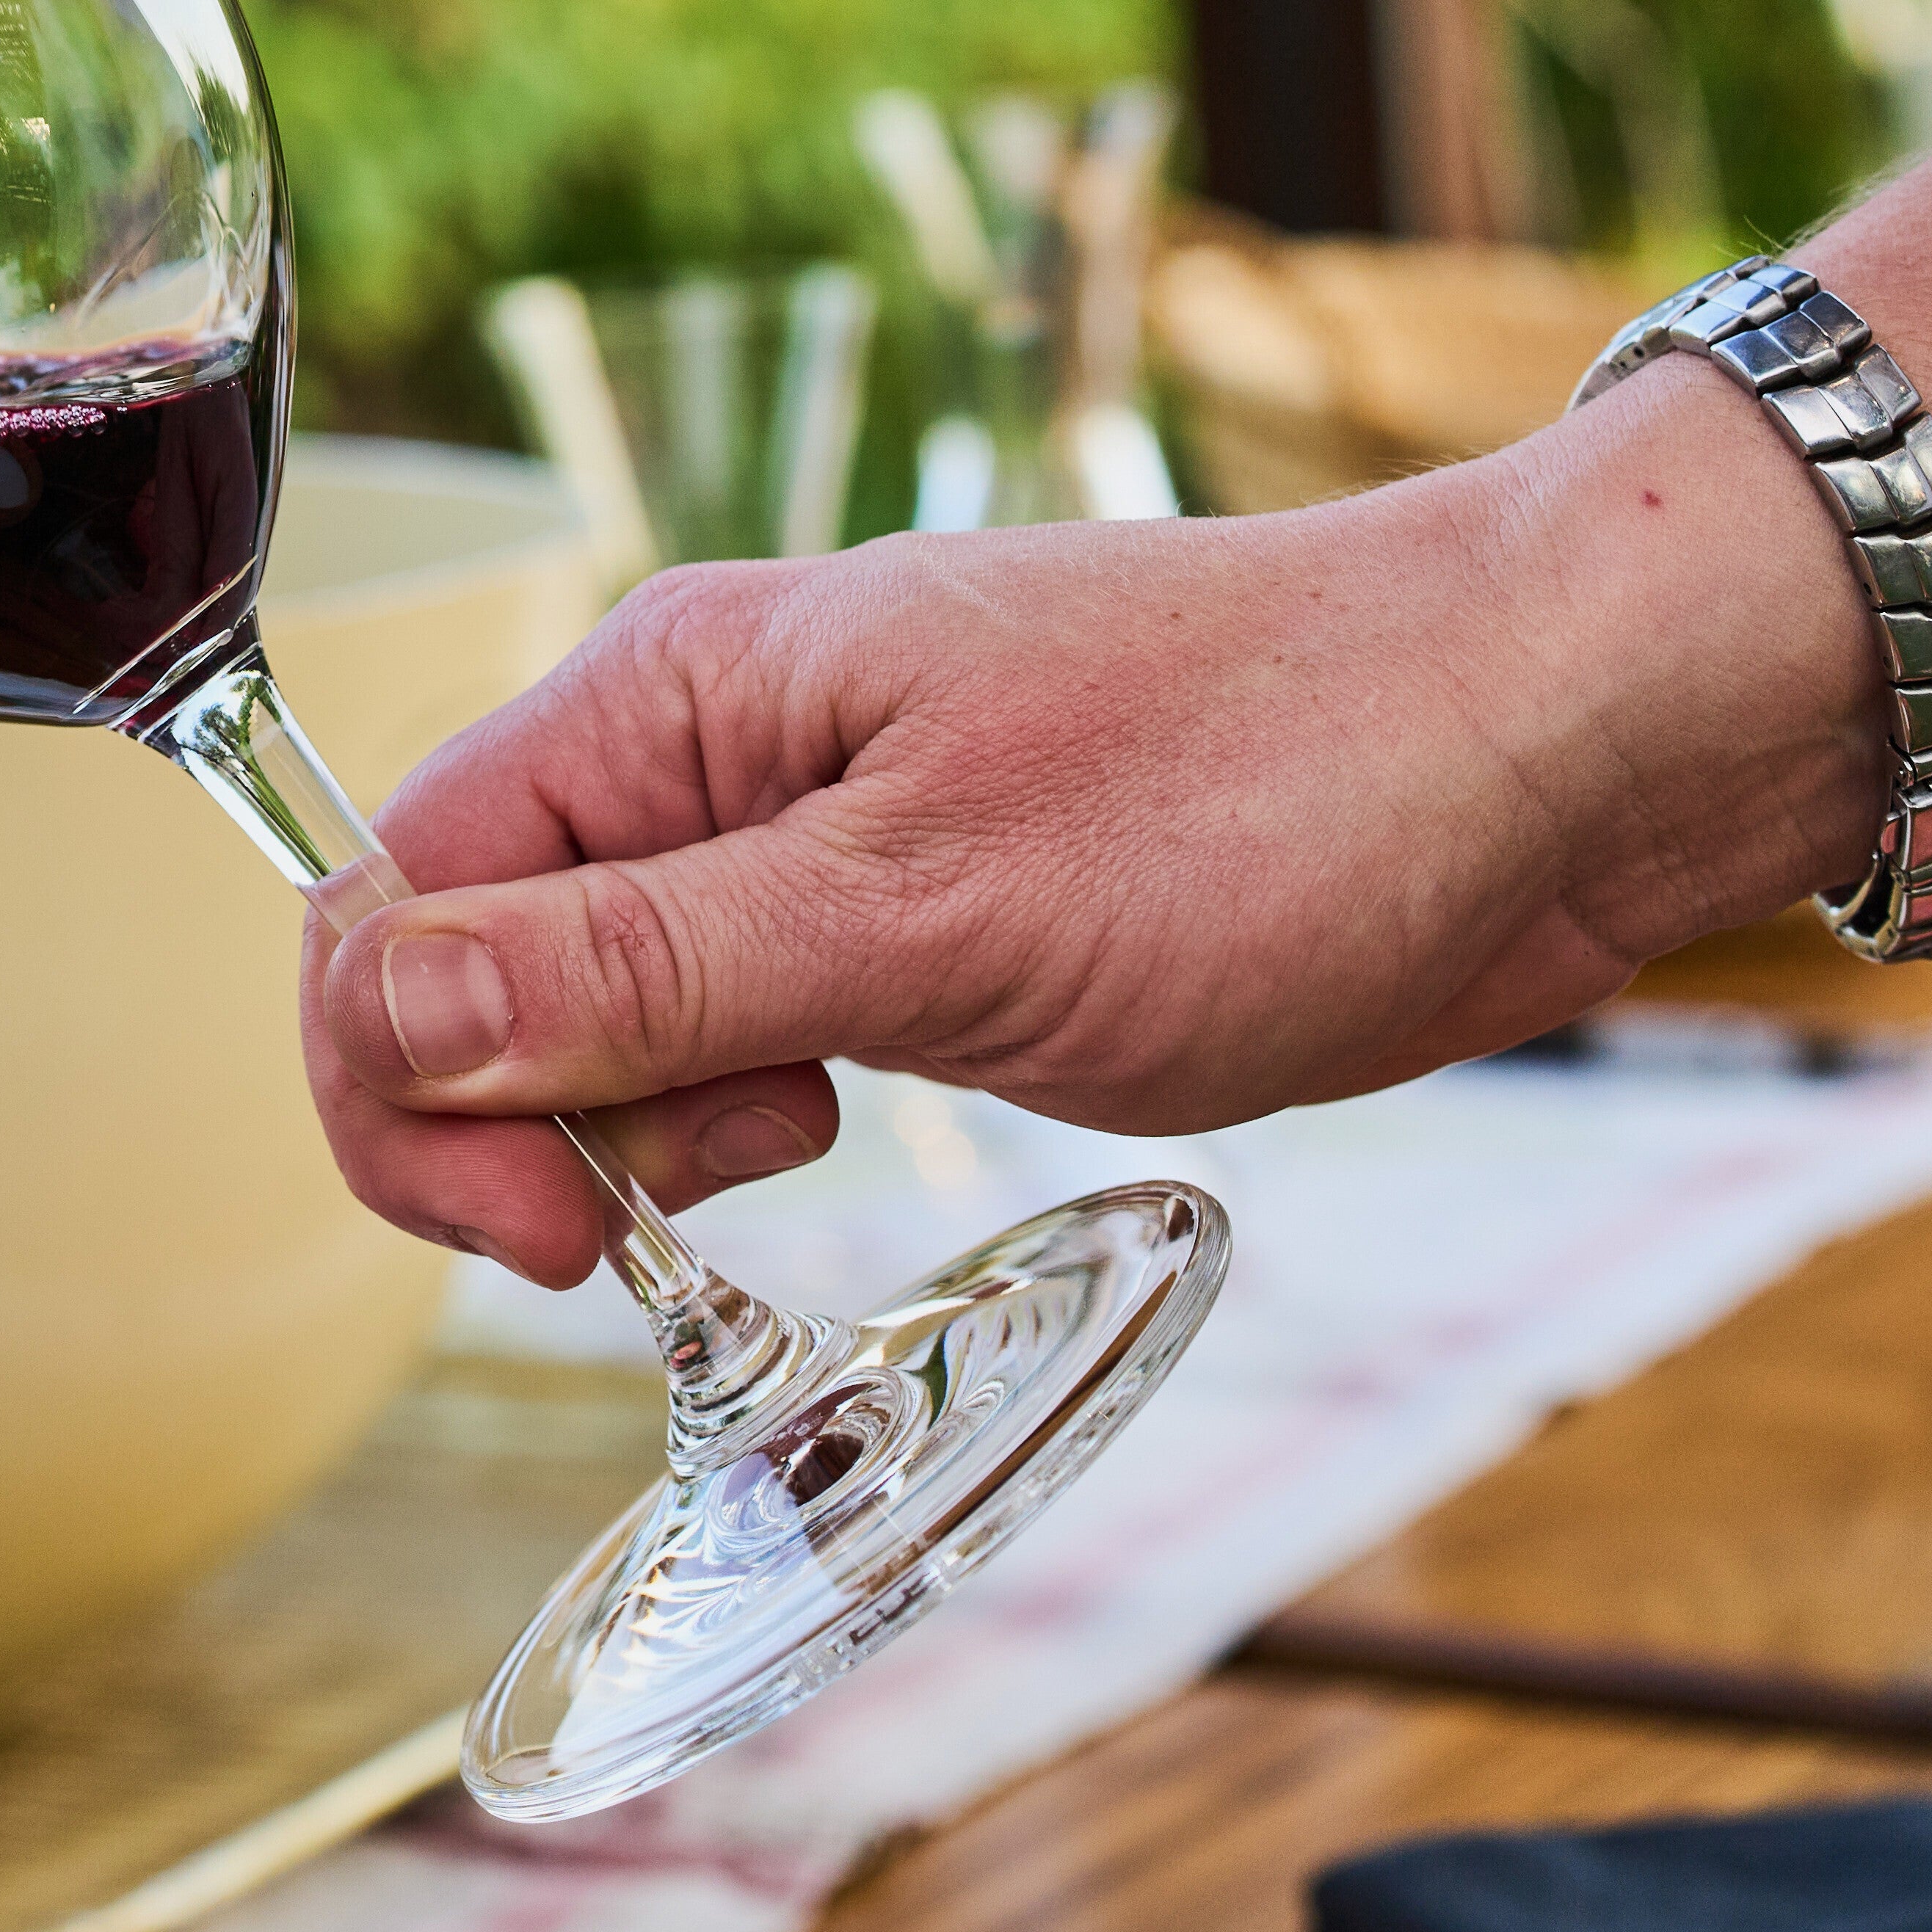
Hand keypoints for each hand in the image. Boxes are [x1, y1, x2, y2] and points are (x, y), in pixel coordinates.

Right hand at [295, 380, 1881, 1281]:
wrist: (1541, 745)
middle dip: (528, 1122)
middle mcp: (709, 745)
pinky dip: (751, 1104)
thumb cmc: (1268, 785)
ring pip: (598, 1006)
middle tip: (687, 1222)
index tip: (555, 1238)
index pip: (395, 895)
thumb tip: (389, 1013)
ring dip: (647, 1125)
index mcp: (671, 693)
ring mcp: (808, 823)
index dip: (414, 1087)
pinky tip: (858, 1112)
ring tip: (812, 1141)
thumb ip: (638, 971)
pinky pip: (732, 1018)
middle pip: (473, 958)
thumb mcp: (923, 914)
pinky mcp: (905, 901)